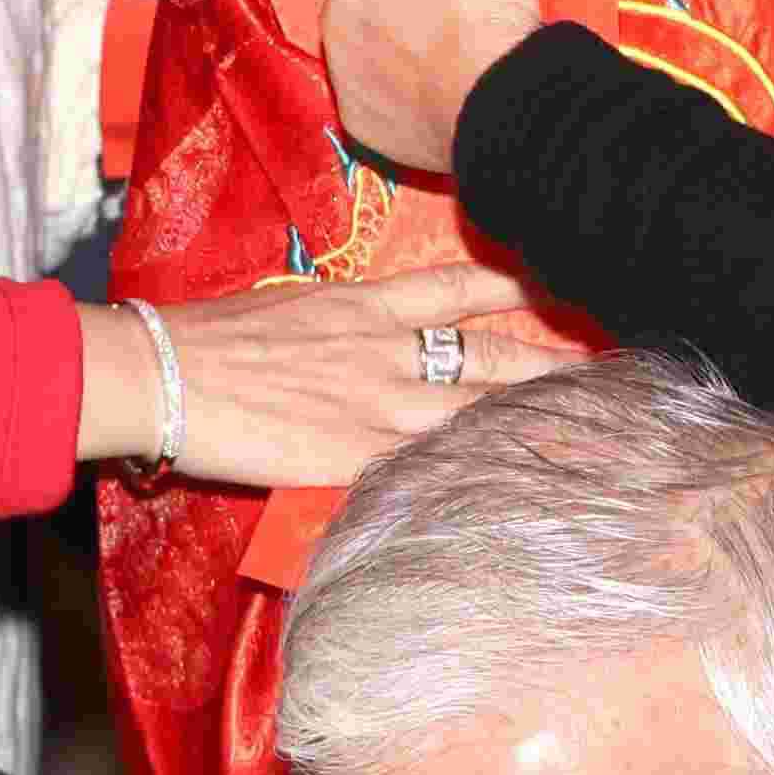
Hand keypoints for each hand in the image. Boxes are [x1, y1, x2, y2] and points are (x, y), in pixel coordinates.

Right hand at [115, 268, 568, 493]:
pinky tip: (519, 490)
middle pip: (488, 358)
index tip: (559, 284)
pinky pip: (431, 468)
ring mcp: (375, 407)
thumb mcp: (281, 309)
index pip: (455, 289)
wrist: (163, 373)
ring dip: (534, 426)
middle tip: (610, 375)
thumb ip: (332, 324)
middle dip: (551, 369)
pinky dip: (475, 477)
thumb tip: (352, 334)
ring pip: (475, 415)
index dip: (513, 287)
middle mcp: (385, 352)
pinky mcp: (354, 458)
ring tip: (593, 437)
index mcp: (362, 306)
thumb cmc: (204, 339)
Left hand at [317, 0, 561, 177]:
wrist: (505, 97)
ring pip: (367, 45)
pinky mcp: (360, 123)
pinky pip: (376, 97)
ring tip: (451, 52)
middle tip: (456, 10)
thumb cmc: (485, 0)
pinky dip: (399, 93)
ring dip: (397, 44)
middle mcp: (331, 19)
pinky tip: (437, 90)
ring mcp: (343, 76)